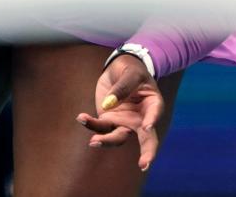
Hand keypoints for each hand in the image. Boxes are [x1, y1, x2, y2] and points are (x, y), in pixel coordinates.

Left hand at [76, 54, 164, 171]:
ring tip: (94, 142)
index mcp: (153, 104)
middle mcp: (141, 119)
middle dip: (146, 153)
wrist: (119, 69)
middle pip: (146, 139)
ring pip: (118, 137)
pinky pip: (100, 127)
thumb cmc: (131, 70)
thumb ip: (122, 87)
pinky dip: (90, 124)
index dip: (151, 121)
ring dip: (107, 141)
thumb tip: (108, 105)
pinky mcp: (109, 120)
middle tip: (144, 165)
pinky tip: (81, 118)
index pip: (154, 114)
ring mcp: (124, 122)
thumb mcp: (130, 73)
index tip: (147, 127)